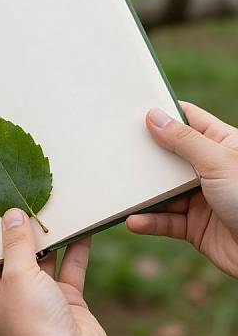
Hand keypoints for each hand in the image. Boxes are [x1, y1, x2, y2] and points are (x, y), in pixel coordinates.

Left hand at [0, 208, 109, 335]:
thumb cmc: (34, 326)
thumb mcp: (18, 276)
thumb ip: (16, 243)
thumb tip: (11, 214)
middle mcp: (9, 292)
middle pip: (11, 254)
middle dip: (20, 229)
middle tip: (22, 198)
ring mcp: (38, 295)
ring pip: (42, 258)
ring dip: (49, 237)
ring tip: (52, 207)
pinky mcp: (64, 298)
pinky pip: (69, 267)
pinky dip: (75, 249)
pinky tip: (82, 228)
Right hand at [127, 101, 237, 277]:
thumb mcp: (217, 163)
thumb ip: (183, 140)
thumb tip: (153, 115)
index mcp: (221, 144)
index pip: (188, 119)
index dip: (163, 113)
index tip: (133, 109)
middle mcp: (209, 169)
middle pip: (168, 155)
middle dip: (144, 154)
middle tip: (115, 146)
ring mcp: (200, 197)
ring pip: (162, 191)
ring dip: (142, 193)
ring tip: (119, 190)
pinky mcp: (194, 225)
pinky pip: (165, 220)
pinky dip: (149, 221)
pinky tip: (134, 221)